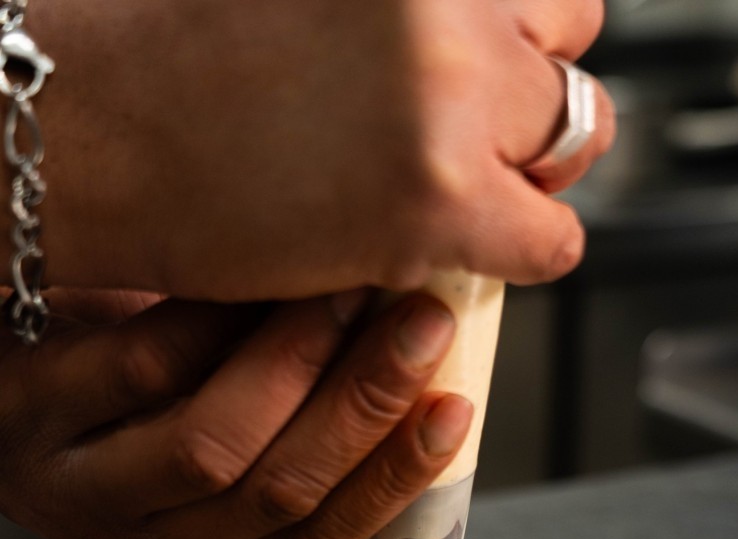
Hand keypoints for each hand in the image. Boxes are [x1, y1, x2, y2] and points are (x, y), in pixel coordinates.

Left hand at [0, 289, 472, 538]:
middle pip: (277, 499)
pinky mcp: (30, 416)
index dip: (392, 480)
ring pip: (216, 452)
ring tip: (348, 291)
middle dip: (365, 412)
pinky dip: (214, 324)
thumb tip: (417, 350)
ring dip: (299, 370)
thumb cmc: (108, 358)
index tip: (456, 411)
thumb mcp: (203, 399)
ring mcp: (77, 487)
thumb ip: (290, 404)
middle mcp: (141, 538)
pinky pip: (143, 372)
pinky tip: (256, 268)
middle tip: (420, 325)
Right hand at [33, 0, 612, 298]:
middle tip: (471, 138)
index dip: (519, 40)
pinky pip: (551, 238)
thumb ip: (412, 10)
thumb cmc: (173, 54)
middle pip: (574, 43)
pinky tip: (456, 247)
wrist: (97, 129)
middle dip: (530, 97)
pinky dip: (522, 251)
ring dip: (530, 171)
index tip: (491, 74)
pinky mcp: (440, 197)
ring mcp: (450, 89)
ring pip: (575, 136)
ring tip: (453, 192)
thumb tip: (492, 43)